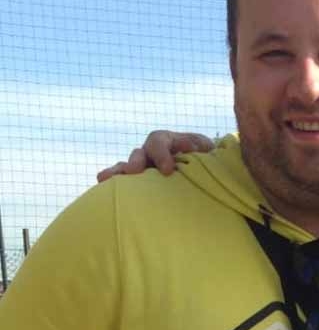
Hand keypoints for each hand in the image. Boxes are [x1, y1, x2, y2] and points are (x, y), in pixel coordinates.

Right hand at [96, 131, 214, 181]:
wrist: (201, 164)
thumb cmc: (203, 155)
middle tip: (135, 172)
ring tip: (105, 178)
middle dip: (136, 162)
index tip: (168, 170)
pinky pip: (122, 182)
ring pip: (126, 166)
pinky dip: (113, 184)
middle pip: (139, 153)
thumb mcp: (205, 148)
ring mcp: (142, 166)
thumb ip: (201, 146)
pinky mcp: (138, 182)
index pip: (159, 142)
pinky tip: (101, 189)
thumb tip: (192, 148)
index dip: (161, 154)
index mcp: (167, 140)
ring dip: (117, 172)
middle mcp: (150, 151)